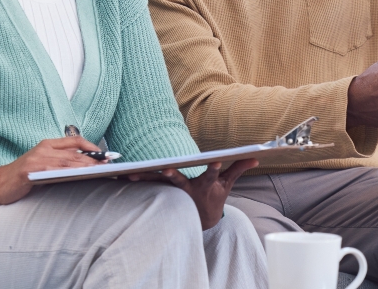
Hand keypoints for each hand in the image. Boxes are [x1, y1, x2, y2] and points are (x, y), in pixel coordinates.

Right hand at [0, 137, 102, 204]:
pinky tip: (79, 176)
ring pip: (66, 161)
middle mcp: (43, 149)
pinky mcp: (30, 171)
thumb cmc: (22, 176)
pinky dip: (68, 172)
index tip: (106, 155)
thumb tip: (85, 166)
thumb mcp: (42, 163)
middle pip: (74, 152)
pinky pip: (53, 170)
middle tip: (109, 164)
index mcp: (47, 145)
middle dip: (94, 158)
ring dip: (85, 166)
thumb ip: (59, 161)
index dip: (92, 147)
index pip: (75, 141)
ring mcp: (36, 159)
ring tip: (100, 170)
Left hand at [126, 158, 258, 229]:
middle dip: (172, 174)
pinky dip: (137, 181)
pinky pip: (147, 186)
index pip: (211, 174)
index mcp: (205, 185)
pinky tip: (122, 177)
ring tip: (131, 175)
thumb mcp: (227, 184)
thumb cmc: (213, 198)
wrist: (200, 221)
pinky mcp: (162, 193)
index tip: (215, 160)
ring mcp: (173, 192)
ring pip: (158, 183)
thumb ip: (238, 168)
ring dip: (145, 179)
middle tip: (166, 168)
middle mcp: (188, 189)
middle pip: (179, 180)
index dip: (213, 168)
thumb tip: (255, 157)